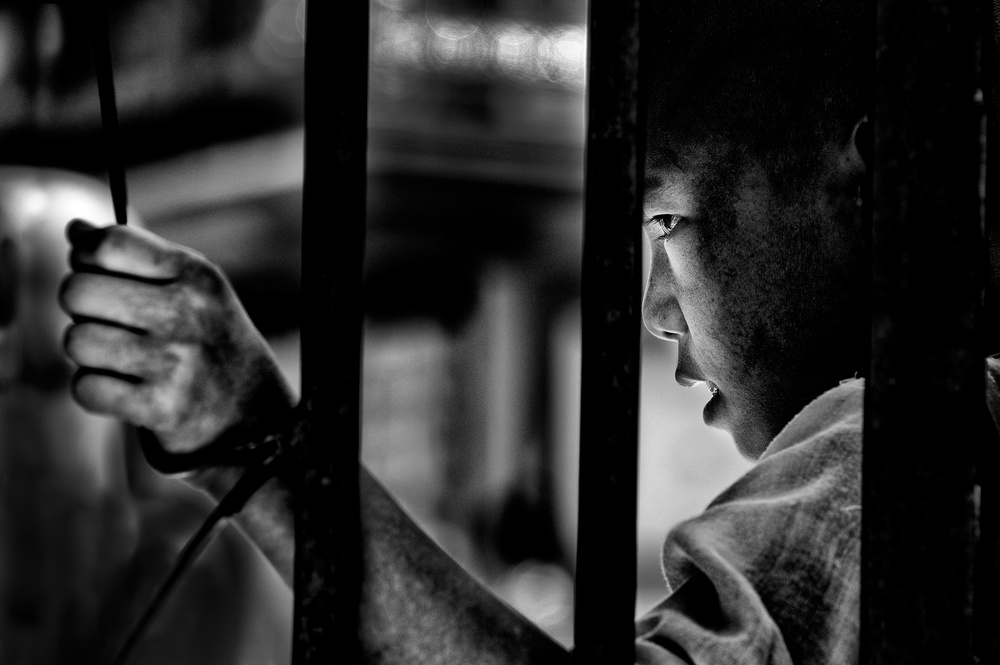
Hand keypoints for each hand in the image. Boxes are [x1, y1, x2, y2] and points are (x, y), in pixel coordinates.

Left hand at [59, 219, 295, 457]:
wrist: (255, 417)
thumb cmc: (211, 344)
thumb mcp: (194, 290)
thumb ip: (137, 257)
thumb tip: (75, 230)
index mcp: (196, 276)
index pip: (109, 244)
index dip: (85, 259)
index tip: (97, 275)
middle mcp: (188, 312)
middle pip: (78, 291)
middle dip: (84, 311)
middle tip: (112, 326)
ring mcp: (175, 361)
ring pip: (77, 340)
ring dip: (90, 356)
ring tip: (122, 362)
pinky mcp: (161, 407)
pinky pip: (86, 389)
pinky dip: (97, 393)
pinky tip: (126, 391)